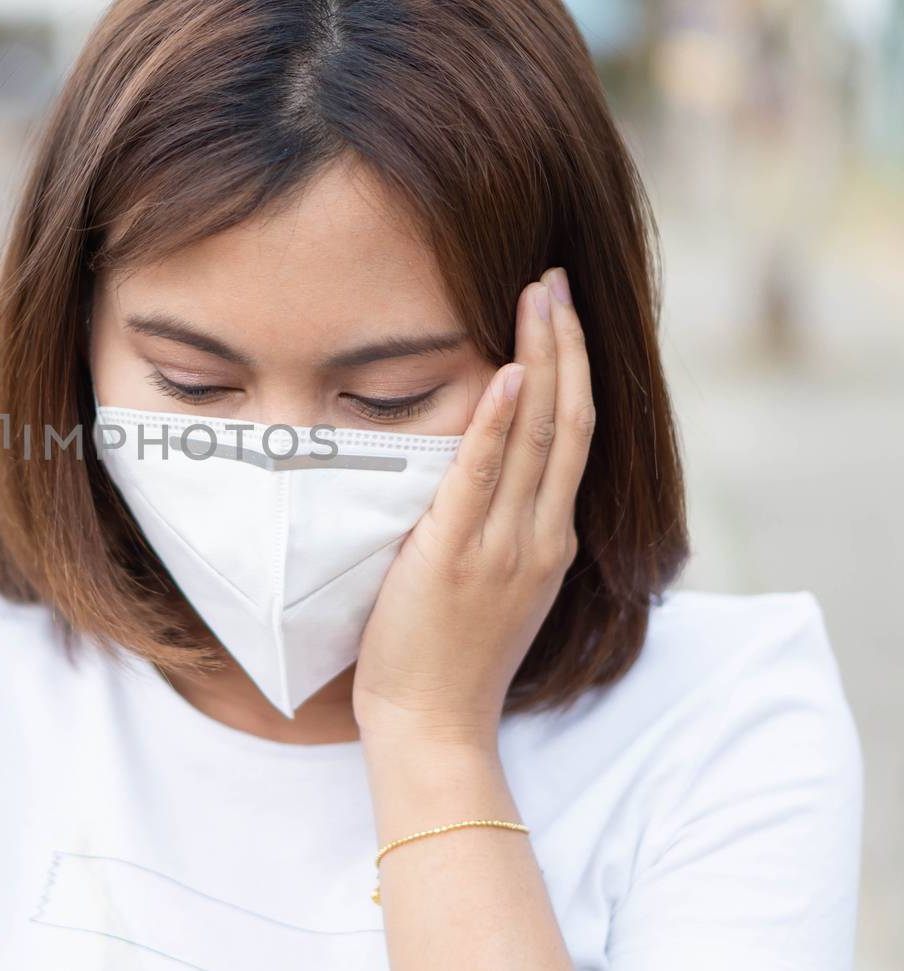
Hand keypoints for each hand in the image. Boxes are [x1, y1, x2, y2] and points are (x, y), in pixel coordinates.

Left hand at [352, 267, 593, 748]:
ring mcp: (504, 545)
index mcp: (549, 540)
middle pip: (567, 420)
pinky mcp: (457, 555)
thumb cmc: (449, 659)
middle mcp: (540, 535)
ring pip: (537, 435)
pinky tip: (508, 372)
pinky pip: (483, 476)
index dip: (574, 370)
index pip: (573, 437)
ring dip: (541, 358)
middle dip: (566, 344)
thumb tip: (479, 472)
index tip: (562, 314)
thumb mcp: (491, 584)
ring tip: (537, 296)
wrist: (431, 725)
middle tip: (554, 279)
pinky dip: (499, 422)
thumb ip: (498, 528)